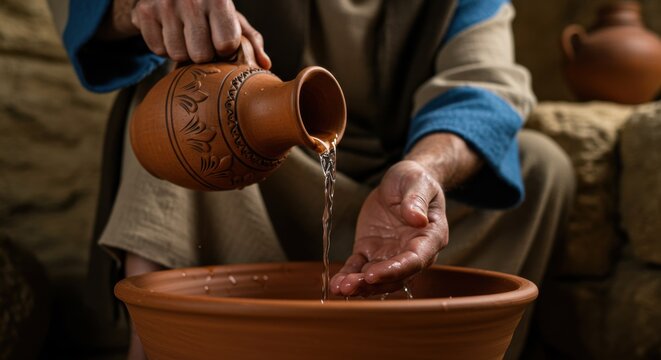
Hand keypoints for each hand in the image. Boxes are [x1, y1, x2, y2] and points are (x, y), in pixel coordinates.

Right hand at [102, 0, 270, 66]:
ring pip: (177, 55)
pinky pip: (157, 49)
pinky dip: (164, 46)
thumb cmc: (208, 7)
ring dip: (183, 51)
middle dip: (203, 53)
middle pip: (200, 55)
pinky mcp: (143, 12)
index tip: (222, 41)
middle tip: (202, 39)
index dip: (224, 48)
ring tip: (185, 34)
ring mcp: (164, 4)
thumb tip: (265, 64)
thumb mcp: (232, 18)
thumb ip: (250, 41)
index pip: (225, 44)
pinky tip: (169, 31)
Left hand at [330, 160, 448, 296]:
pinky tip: (335, 284)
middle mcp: (412, 252)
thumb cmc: (416, 180)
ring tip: (340, 288)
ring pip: (376, 277)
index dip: (394, 270)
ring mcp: (390, 254)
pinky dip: (348, 275)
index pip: (414, 260)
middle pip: (394, 276)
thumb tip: (418, 219)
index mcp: (430, 237)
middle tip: (350, 286)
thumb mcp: (416, 182)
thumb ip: (416, 200)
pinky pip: (359, 267)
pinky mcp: (371, 251)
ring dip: (359, 285)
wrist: (402, 180)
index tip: (373, 274)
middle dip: (372, 284)